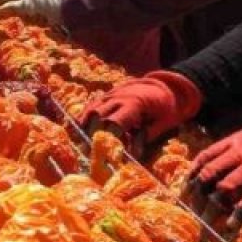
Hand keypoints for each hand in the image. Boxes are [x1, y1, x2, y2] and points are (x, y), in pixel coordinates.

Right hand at [78, 71, 202, 148]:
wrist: (160, 85)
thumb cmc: (163, 106)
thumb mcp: (162, 123)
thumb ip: (145, 137)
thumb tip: (132, 156)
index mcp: (133, 104)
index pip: (114, 122)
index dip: (109, 139)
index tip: (106, 153)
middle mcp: (117, 97)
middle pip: (96, 116)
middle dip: (90, 135)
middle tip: (88, 152)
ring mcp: (108, 96)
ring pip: (89, 111)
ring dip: (83, 128)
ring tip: (81, 145)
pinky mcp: (104, 97)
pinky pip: (89, 108)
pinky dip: (82, 120)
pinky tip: (78, 133)